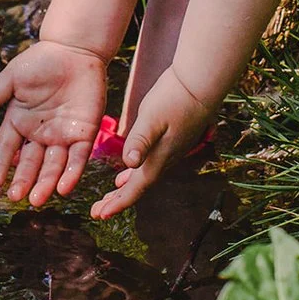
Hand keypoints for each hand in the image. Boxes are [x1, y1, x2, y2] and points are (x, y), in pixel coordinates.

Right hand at [0, 41, 108, 208]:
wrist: (75, 49)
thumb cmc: (41, 60)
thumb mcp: (12, 77)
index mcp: (20, 121)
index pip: (6, 148)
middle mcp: (40, 133)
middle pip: (29, 162)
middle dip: (23, 180)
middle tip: (16, 197)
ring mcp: (62, 135)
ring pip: (53, 166)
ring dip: (45, 184)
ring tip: (36, 200)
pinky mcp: (84, 133)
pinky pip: (77, 158)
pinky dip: (71, 173)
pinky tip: (63, 188)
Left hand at [91, 70, 217, 218]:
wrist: (200, 83)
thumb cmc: (174, 97)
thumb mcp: (151, 117)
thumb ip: (141, 140)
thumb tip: (130, 164)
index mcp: (158, 158)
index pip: (135, 189)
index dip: (117, 203)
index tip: (100, 215)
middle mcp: (165, 159)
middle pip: (138, 187)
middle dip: (118, 201)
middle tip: (98, 212)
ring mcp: (170, 150)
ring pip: (144, 177)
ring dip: (126, 188)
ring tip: (110, 197)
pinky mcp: (171, 140)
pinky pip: (151, 164)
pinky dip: (136, 172)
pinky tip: (131, 169)